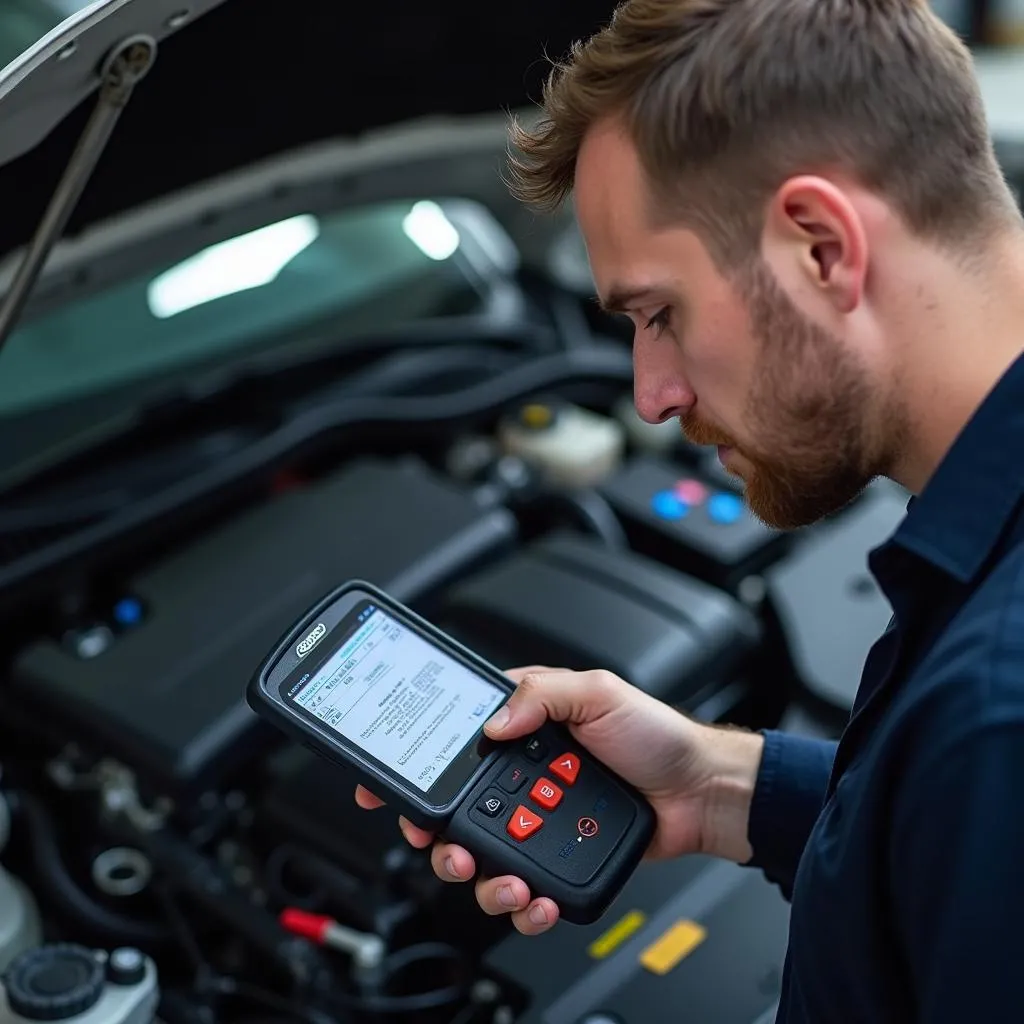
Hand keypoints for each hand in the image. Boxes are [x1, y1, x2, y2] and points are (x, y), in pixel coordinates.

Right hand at [355, 666, 762, 934]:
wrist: (699, 791)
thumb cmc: (654, 734)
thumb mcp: (597, 692)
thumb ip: (541, 693)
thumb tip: (492, 721)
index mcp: (521, 729)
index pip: (452, 744)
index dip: (414, 766)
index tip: (384, 784)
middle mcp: (520, 778)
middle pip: (455, 812)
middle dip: (437, 836)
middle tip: (444, 843)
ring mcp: (536, 821)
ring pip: (481, 858)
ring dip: (478, 877)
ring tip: (501, 878)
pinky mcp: (555, 860)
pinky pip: (521, 891)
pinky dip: (520, 905)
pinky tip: (535, 897)